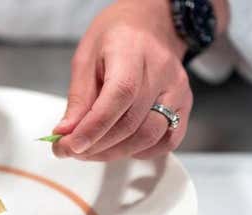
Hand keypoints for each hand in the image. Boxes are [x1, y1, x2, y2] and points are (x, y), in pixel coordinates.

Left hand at [52, 0, 191, 160]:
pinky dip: (142, 151)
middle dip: (96, 145)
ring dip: (115, 152)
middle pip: (131, 122)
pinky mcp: (185, 103)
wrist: (150, 25)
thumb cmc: (114, 38)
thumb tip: (66, 132)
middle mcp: (161, 71)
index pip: (118, 96)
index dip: (94, 127)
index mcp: (131, 51)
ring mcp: (177, 89)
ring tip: (90, 152)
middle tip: (71, 150)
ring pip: (150, 136)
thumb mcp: (85, 58)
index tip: (70, 146)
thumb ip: (78, 98)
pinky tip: (121, 148)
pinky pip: (168, 139)